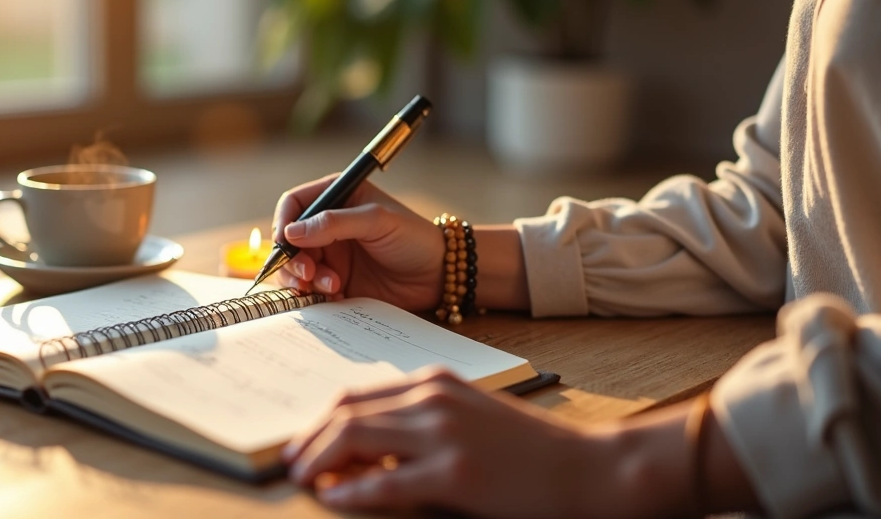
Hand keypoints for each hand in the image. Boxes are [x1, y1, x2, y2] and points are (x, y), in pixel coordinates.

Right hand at [272, 176, 443, 309]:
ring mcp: (330, 254)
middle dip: (293, 258)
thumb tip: (291, 232)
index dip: (284, 222)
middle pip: (289, 239)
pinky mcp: (335, 280)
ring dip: (304, 279)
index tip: (285, 242)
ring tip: (331, 286)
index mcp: (337, 197)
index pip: (294, 203)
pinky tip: (337, 295)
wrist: (438, 275)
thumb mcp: (377, 221)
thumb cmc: (414, 238)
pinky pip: (311, 288)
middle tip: (308, 273)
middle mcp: (328, 225)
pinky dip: (315, 294)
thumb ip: (335, 223)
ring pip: (296, 266)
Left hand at [281, 368, 621, 516]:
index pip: (356, 395)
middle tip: (291, 465)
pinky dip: (352, 492)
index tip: (302, 443)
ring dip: (319, 461)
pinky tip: (334, 500)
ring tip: (304, 481)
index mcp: (435, 381)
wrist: (590, 469)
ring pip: (355, 437)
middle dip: (309, 440)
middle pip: (346, 412)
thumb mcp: (469, 419)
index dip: (320, 420)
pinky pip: (386, 482)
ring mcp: (444, 433)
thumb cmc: (530, 451)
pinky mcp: (456, 473)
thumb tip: (361, 450)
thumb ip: (420, 424)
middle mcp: (434, 398)